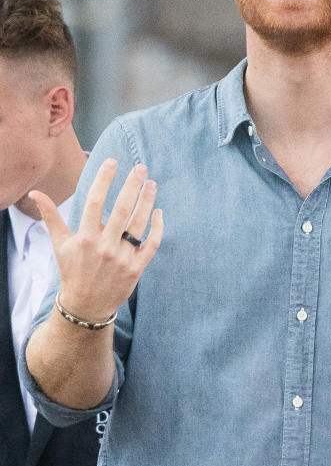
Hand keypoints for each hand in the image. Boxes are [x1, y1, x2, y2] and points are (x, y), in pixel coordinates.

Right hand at [30, 159, 162, 319]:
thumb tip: (36, 194)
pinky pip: (151, 244)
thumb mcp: (60, 244)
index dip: (104, 179)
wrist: (87, 303)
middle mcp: (104, 246)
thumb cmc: (73, 269)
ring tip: (151, 184)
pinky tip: (159, 212)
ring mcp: (122, 257)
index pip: (94, 201)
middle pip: (121, 209)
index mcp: (84, 237)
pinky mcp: (136, 268)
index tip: (112, 162)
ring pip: (138, 224)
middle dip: (132, 186)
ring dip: (147, 202)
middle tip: (141, 167)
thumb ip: (51, 217)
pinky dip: (157, 228)